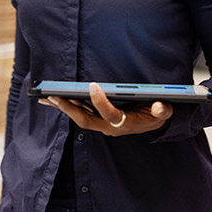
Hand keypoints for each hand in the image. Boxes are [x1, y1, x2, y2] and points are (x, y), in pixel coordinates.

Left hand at [39, 82, 172, 135]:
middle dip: (70, 108)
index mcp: (125, 123)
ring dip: (64, 108)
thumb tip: (159, 106)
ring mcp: (102, 124)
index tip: (93, 85)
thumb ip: (162, 110)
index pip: (109, 114)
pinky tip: (56, 99)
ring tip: (47, 97)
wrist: (153, 123)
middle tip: (55, 96)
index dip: (100, 101)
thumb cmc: (156, 114)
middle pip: (86, 120)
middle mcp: (110, 127)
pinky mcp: (98, 120)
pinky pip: (80, 114)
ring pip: (79, 117)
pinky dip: (67, 106)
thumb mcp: (163, 112)